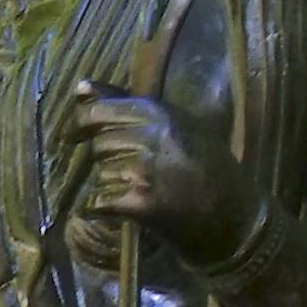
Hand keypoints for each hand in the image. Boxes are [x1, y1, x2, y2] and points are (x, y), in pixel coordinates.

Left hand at [25, 86, 242, 306]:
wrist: (234, 218)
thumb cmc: (209, 169)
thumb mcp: (178, 125)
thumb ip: (126, 104)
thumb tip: (79, 88)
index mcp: (162, 113)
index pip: (101, 110)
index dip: (81, 124)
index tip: (72, 136)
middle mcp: (152, 137)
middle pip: (99, 144)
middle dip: (107, 159)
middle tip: (131, 173)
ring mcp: (145, 169)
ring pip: (99, 173)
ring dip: (110, 185)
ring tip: (142, 191)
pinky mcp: (140, 202)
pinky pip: (98, 201)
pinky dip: (103, 209)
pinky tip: (124, 210)